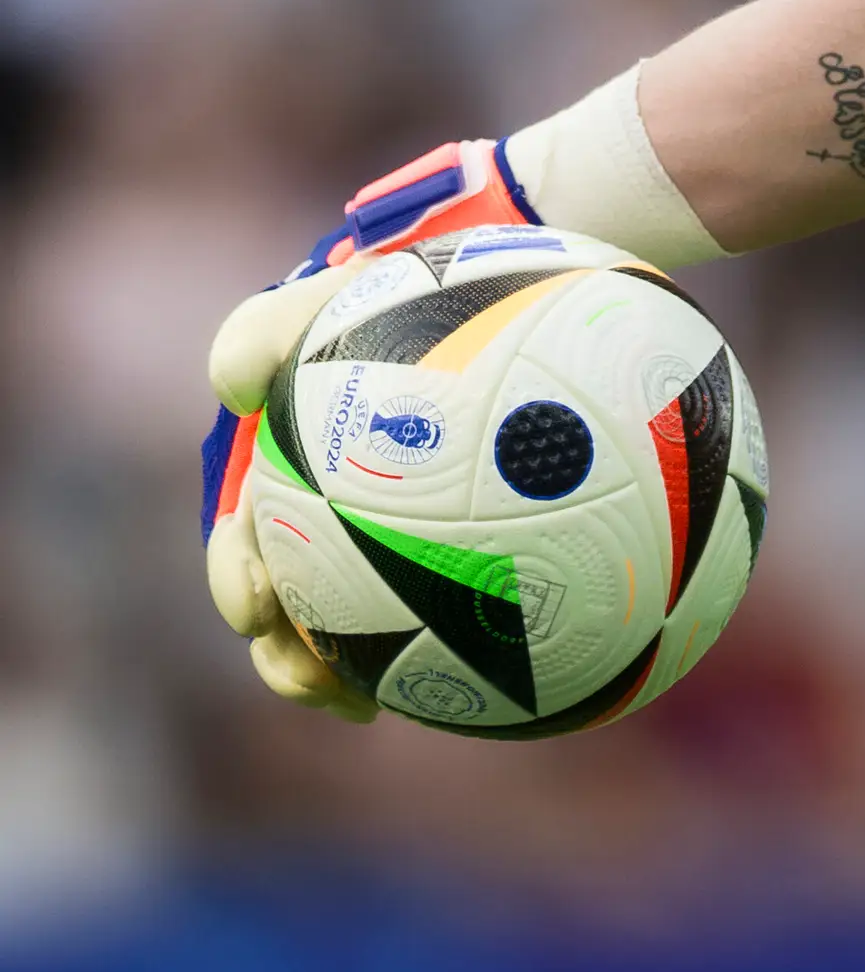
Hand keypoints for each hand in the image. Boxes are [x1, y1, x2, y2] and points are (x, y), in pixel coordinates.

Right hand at [199, 140, 537, 719]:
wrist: (528, 268)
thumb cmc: (432, 285)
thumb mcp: (348, 290)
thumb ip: (275, 325)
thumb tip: (229, 384)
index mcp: (296, 464)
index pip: (246, 538)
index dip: (240, 581)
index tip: (257, 607)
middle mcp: (341, 503)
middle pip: (297, 599)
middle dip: (288, 652)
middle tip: (313, 680)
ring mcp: (409, 525)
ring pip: (372, 618)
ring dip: (360, 667)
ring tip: (376, 704)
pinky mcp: (484, 539)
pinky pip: (478, 597)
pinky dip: (471, 639)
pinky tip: (503, 673)